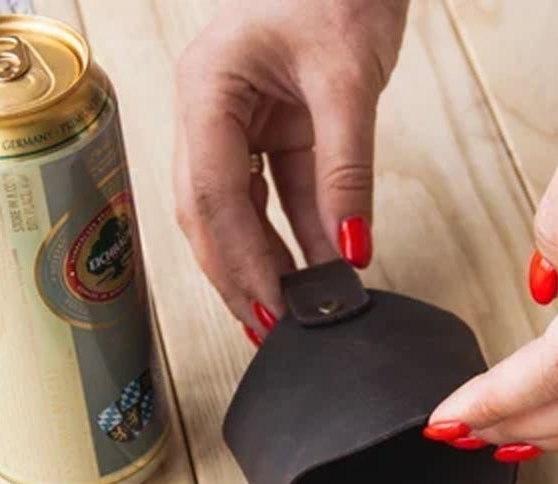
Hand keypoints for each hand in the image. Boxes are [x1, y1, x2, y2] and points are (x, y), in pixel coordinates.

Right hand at [174, 0, 408, 343]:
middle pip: (210, 215)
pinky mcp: (271, 135)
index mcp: (207, 90)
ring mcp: (236, 126)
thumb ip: (345, 171)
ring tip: (291, 314)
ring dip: (265, 263)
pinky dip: (298, 236)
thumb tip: (350, 250)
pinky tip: (318, 270)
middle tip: (270, 328)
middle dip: (239, 274)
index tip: (271, 307)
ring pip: (239, 214)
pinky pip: (278, 197)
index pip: (211, 196)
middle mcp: (209, 114)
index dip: (240, 260)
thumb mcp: (346, 80)